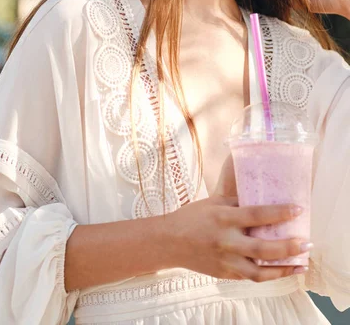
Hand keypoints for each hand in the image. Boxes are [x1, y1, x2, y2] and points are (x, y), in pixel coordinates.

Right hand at [166, 194, 306, 281]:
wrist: (170, 242)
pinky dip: (268, 275)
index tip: (298, 209)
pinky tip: (281, 270)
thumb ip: (237, 203)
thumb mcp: (214, 202)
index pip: (257, 215)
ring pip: (261, 271)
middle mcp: (226, 241)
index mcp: (224, 218)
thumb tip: (262, 200)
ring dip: (284, 269)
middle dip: (289, 246)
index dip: (279, 212)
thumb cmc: (192, 217)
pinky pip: (251, 277)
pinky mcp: (225, 274)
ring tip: (301, 264)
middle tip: (307, 243)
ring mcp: (226, 261)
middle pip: (263, 247)